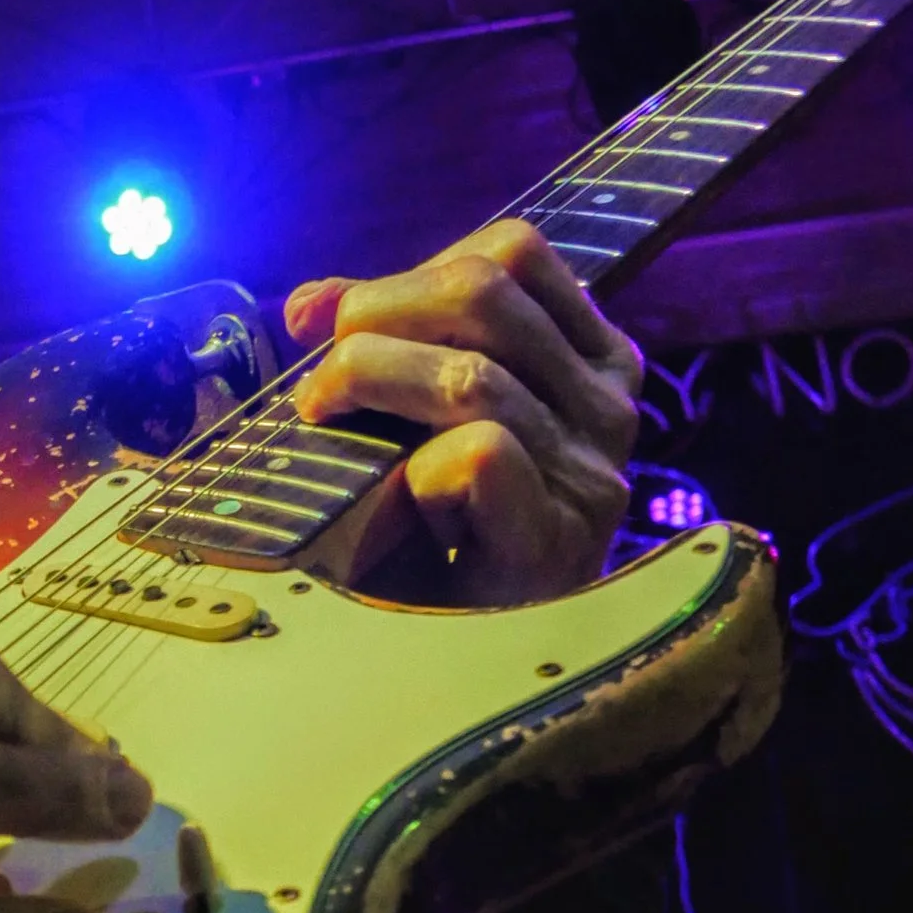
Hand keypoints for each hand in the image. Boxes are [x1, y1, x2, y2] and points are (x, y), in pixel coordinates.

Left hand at [282, 220, 641, 604]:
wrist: (471, 659)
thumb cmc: (440, 535)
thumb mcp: (420, 420)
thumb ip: (383, 347)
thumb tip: (305, 304)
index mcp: (593, 358)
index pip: (513, 253)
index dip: (408, 270)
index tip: (335, 319)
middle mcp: (608, 405)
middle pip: (485, 292)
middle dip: (375, 315)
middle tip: (321, 378)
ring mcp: (590, 474)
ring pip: (470, 374)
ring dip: (367, 383)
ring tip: (322, 422)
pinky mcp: (557, 538)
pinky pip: (478, 454)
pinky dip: (414, 468)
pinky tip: (396, 503)